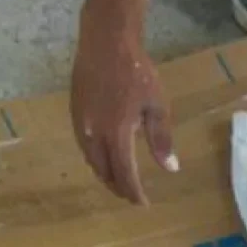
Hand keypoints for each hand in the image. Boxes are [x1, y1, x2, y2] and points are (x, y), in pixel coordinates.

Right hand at [70, 0, 176, 205]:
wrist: (105, 42)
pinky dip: (96, 159)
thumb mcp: (157, 106)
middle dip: (118, 187)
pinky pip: (84, 146)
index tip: (143, 204)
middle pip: (104, 171)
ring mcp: (80, 123)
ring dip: (106, 174)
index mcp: (116, 133)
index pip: (124, 173)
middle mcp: (93, 133)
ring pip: (91, 160)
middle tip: (133, 196)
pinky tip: (106, 157)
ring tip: (121, 182)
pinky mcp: (75, 112)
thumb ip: (162, 139)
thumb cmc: (138, 73)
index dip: (133, 191)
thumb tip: (171, 168)